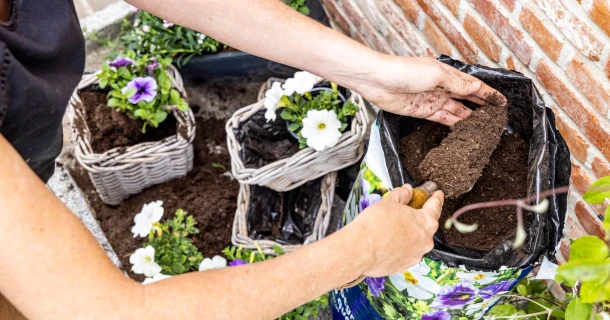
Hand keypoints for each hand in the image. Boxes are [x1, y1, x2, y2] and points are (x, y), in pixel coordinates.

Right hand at [351, 184, 443, 276]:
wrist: (361, 249)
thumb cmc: (375, 225)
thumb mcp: (389, 202)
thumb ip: (402, 195)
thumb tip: (407, 191)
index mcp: (426, 222)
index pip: (436, 206)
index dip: (436, 198)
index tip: (437, 194)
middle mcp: (425, 241)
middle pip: (426, 225)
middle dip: (418, 218)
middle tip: (406, 211)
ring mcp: (416, 255)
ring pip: (416, 241)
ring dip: (409, 234)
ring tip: (392, 228)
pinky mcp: (405, 265)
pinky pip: (406, 253)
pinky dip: (400, 247)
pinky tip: (389, 242)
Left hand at [356, 56, 506, 125]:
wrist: (378, 81)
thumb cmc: (405, 71)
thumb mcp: (436, 75)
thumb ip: (456, 84)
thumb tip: (475, 89)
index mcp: (448, 74)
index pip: (473, 85)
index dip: (488, 94)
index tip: (503, 103)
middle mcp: (442, 87)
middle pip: (467, 99)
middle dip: (482, 107)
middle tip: (496, 118)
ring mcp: (433, 101)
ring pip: (457, 111)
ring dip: (470, 119)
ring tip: (484, 129)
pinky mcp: (423, 112)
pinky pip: (443, 119)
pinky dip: (454, 124)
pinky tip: (464, 131)